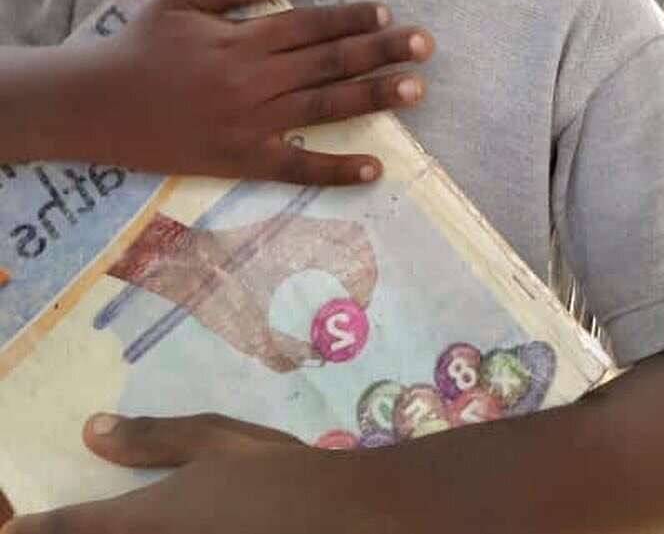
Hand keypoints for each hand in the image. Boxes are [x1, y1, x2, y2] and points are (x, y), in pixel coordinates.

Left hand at [2, 413, 392, 533]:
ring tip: (116, 519)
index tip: (17, 519)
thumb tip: (92, 431)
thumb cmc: (276, 473)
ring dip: (102, 533)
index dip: (26, 527)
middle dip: (63, 530)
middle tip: (66, 518)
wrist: (340, 522)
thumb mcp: (215, 440)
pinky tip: (165, 527)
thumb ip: (151, 438)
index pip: (60, 531)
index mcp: (139, 521)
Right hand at [74, 0, 431, 183]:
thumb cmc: (138, 46)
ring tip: (417, 90)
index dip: (354, 20)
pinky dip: (337, 169)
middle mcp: (255, 79)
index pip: (312, 25)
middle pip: (331, 63)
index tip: (390, 15)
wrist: (94, 105)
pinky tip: (374, 167)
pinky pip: (297, 168)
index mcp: (244, 38)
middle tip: (427, 45)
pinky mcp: (240, 160)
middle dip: (383, 53)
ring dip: (374, 97)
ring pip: (325, 108)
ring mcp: (251, 123)